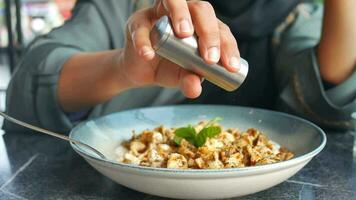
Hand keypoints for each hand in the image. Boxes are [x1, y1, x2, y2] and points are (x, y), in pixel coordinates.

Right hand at [120, 0, 240, 97]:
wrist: (140, 71)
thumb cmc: (167, 67)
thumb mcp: (181, 76)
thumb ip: (190, 80)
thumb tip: (195, 89)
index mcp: (201, 26)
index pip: (219, 28)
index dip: (226, 45)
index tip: (230, 66)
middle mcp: (183, 13)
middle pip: (200, 8)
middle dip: (209, 31)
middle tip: (210, 58)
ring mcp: (159, 14)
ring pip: (173, 0)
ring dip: (180, 14)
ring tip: (184, 33)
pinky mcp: (137, 22)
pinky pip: (141, 27)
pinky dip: (144, 41)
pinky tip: (148, 55)